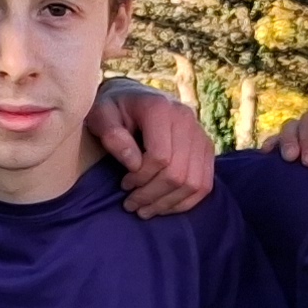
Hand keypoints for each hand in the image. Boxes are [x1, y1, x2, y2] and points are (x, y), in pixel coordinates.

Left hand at [90, 81, 218, 214]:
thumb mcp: (101, 116)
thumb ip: (112, 136)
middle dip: (152, 195)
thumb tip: (134, 164)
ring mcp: (200, 133)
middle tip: (131, 204)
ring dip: (168, 203)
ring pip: (194, 183)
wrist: (134, 97)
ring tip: (145, 210)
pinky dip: (185, 202)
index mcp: (160, 108)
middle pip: (178, 173)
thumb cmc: (113, 110)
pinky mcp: (206, 148)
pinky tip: (164, 206)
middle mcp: (187, 118)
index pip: (160, 157)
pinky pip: (204, 185)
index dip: (141, 178)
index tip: (124, 185)